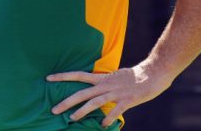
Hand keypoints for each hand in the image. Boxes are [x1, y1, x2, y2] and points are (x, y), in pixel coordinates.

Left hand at [46, 65, 172, 127]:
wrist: (152, 74)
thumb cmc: (132, 77)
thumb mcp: (113, 76)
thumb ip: (102, 83)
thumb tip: (92, 88)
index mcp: (101, 78)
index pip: (77, 75)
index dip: (62, 76)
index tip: (48, 78)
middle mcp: (105, 85)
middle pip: (82, 93)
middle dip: (67, 101)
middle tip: (54, 109)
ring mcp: (115, 93)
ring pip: (95, 102)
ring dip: (82, 111)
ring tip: (71, 119)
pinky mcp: (127, 100)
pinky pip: (115, 110)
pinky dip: (108, 118)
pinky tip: (102, 125)